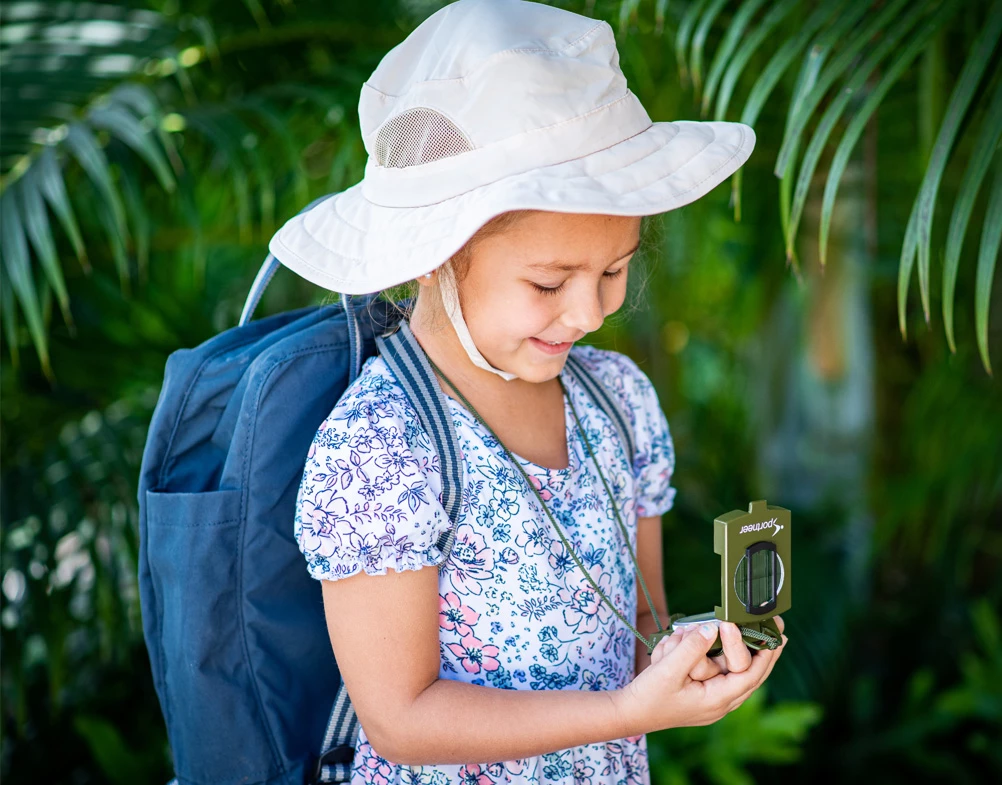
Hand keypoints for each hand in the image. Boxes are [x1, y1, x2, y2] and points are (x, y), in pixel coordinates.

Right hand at [616, 618, 787, 733]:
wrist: (628, 712)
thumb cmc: (648, 696)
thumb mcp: (668, 670)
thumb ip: (692, 649)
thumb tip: (712, 627)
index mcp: (717, 701)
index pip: (750, 675)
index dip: (760, 651)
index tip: (762, 628)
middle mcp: (720, 700)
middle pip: (750, 672)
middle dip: (763, 648)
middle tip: (778, 625)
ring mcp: (712, 694)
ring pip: (727, 663)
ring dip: (714, 645)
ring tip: (695, 631)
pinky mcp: (702, 687)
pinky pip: (711, 664)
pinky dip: (700, 649)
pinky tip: (679, 642)